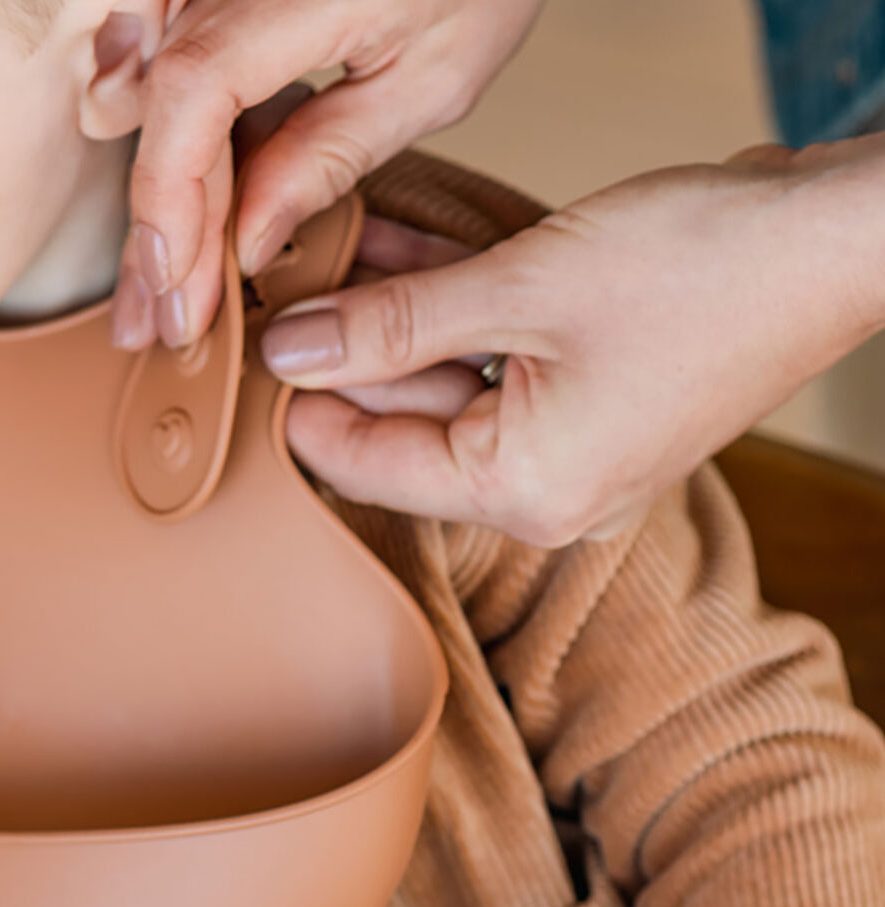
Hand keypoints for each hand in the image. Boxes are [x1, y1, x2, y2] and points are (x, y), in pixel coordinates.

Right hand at [116, 0, 542, 347]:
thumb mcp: (435, 75)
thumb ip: (329, 157)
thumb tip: (247, 242)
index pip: (193, 93)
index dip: (172, 201)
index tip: (181, 287)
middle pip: (161, 103)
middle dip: (158, 224)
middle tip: (162, 319)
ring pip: (152, 90)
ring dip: (153, 191)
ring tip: (156, 283)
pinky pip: (171, 60)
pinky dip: (166, 134)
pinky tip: (171, 206)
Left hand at [262, 139, 884, 544]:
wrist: (841, 239)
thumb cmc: (709, 269)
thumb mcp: (524, 286)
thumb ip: (394, 325)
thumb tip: (290, 351)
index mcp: (520, 492)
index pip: (363, 465)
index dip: (298, 401)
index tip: (254, 340)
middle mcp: (543, 493)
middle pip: (403, 424)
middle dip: (345, 350)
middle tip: (284, 282)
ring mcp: (574, 451)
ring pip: (448, 382)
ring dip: (393, 316)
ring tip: (331, 248)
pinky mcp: (597, 403)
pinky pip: (499, 361)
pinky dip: (454, 310)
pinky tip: (395, 249)